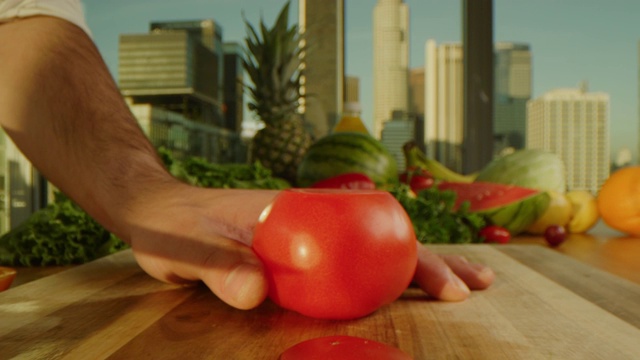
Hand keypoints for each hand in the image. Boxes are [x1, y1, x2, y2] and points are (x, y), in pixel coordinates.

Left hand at [127, 186, 493, 309]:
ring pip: (370, 255)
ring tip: (460, 285)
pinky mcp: (294, 259)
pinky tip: (398, 294)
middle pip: (381, 242)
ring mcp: (306, 241)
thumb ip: (219, 268)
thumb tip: (258, 295)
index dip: (409, 257)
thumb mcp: (188, 248)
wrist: (156, 214)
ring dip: (415, 269)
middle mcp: (312, 224)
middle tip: (473, 286)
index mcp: (299, 213)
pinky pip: (344, 272)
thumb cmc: (173, 226)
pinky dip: (379, 282)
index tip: (442, 283)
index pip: (367, 234)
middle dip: (430, 263)